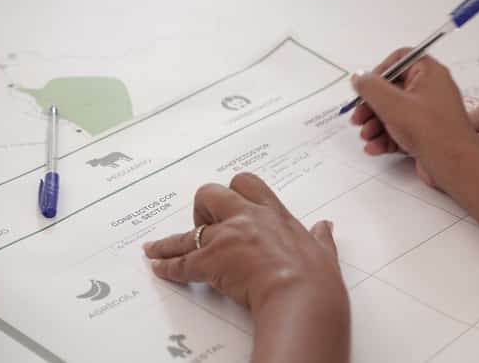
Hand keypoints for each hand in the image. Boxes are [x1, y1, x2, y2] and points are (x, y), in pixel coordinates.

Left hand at [143, 173, 345, 312]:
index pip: (247, 183)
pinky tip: (159, 268)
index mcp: (272, 213)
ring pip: (188, 232)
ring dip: (170, 242)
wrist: (301, 296)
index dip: (234, 192)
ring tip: (154, 248)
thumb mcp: (321, 251)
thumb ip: (320, 238)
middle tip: (203, 224)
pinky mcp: (212, 260)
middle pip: (210, 194)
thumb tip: (324, 228)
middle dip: (203, 208)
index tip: (229, 203)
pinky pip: (182, 262)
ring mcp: (227, 237)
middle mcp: (247, 218)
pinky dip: (168, 266)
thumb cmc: (315, 278)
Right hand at [350, 48, 478, 190]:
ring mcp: (428, 112)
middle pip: (391, 89)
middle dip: (371, 106)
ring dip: (375, 124)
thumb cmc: (431, 131)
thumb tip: (359, 77)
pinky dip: (385, 137)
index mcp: (429, 74)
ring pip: (393, 112)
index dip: (379, 72)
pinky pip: (399, 129)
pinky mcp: (425, 132)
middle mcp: (430, 90)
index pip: (400, 59)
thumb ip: (370, 87)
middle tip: (359, 117)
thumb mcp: (392, 104)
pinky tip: (374, 147)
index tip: (366, 87)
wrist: (452, 165)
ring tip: (366, 136)